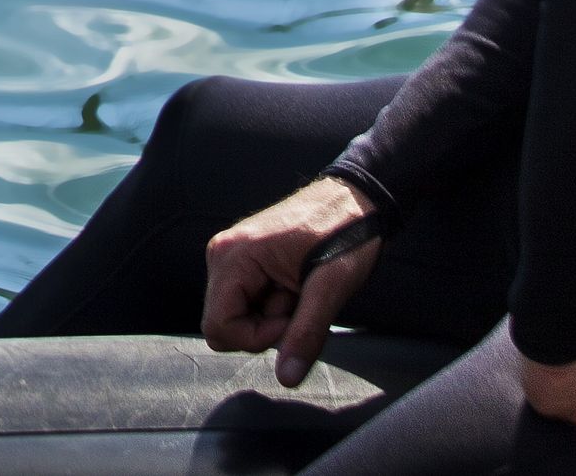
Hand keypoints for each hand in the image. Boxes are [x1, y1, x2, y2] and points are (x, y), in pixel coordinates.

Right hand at [199, 175, 379, 388]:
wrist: (356, 199)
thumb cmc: (345, 233)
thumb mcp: (330, 287)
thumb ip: (306, 334)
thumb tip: (287, 377)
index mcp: (232, 256)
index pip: (219, 328)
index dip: (258, 338)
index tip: (293, 318)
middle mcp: (223, 255)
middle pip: (226, 324)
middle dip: (266, 327)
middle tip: (299, 301)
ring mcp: (231, 256)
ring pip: (239, 316)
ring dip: (273, 316)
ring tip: (301, 289)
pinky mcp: (244, 261)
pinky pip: (248, 302)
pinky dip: (274, 305)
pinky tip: (296, 285)